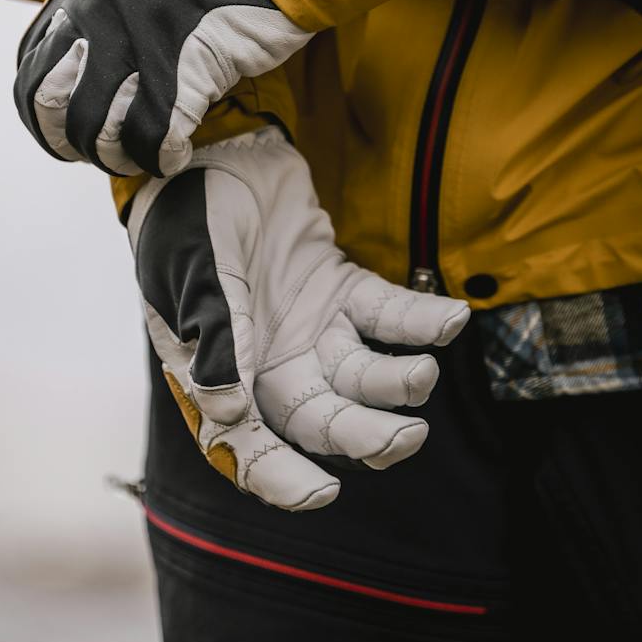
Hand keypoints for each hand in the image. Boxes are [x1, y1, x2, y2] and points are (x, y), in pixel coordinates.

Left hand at [13, 0, 311, 176]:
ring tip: (139, 157)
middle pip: (49, 100)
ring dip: (116, 155)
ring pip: (96, 127)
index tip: (64, 127)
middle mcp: (98, 10)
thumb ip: (109, 3)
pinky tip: (175, 154)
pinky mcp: (181, 66)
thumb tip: (93, 63)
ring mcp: (136, 38)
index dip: (40, 108)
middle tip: (97, 154)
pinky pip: (151, 135)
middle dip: (66, 141)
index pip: (31, 60)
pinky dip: (159, 157)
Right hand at [127, 127, 469, 511]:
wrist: (216, 145)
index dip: (281, 480)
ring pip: (363, 378)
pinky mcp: (343, 289)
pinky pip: (389, 317)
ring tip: (424, 371)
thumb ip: (212, 340)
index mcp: (219, 371)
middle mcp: (270, 361)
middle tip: (407, 436)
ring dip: (397, 383)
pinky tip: (453, 322)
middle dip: (366, 438)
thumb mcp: (193, 272)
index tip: (321, 496)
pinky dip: (423, 322)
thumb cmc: (188, 212)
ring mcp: (312, 326)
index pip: (248, 446)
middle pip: (323, 422)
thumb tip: (228, 414)